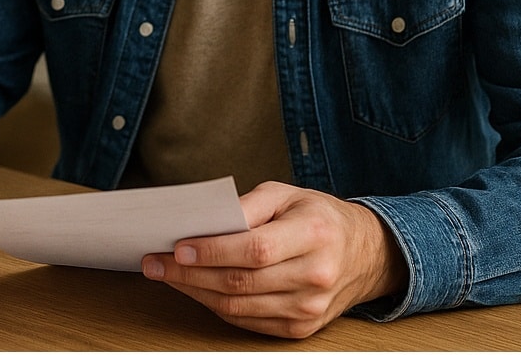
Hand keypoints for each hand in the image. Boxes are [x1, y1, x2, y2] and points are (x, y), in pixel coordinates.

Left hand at [140, 181, 407, 337]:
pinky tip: (194, 289)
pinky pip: (247, 321)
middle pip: (241, 281)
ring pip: (238, 306)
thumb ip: (247, 205)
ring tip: (164, 275)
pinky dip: (215, 305)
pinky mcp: (302, 328)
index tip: (177, 247)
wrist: (367, 254)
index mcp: (314, 235)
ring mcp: (309, 308)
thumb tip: (204, 221)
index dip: (213, 250)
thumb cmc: (318, 217)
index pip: (255, 249)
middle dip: (189, 273)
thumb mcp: (286, 193)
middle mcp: (315, 276)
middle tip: (153, 262)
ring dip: (194, 292)